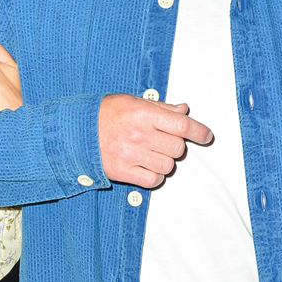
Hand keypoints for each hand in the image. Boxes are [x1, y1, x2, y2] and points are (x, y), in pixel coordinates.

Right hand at [98, 94, 212, 188]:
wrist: (75, 132)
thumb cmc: (104, 114)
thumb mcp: (132, 101)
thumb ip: (160, 108)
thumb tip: (184, 111)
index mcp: (142, 113)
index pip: (181, 125)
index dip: (199, 131)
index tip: (206, 136)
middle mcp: (138, 134)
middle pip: (178, 147)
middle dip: (175, 145)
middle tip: (163, 140)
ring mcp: (130, 154)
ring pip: (168, 165)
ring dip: (165, 160)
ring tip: (151, 152)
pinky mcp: (123, 172)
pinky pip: (154, 180)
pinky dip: (154, 175)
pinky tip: (145, 165)